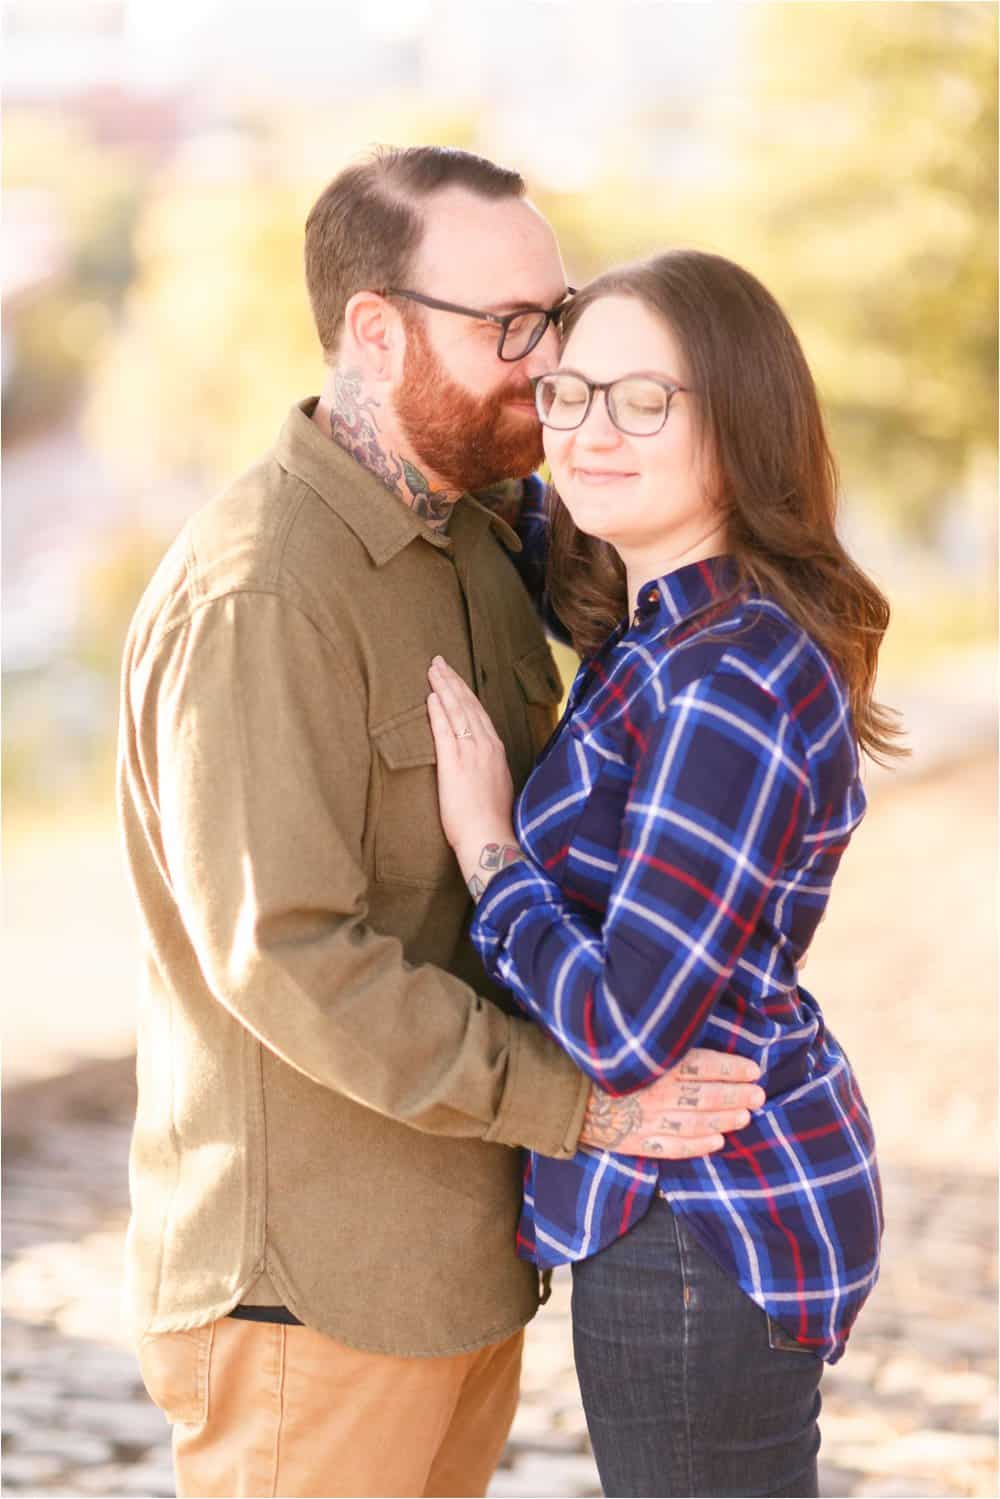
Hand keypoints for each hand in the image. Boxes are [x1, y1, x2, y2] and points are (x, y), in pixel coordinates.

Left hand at [427, 656, 516, 882]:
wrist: (489, 837)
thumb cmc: (490, 820)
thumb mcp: (495, 785)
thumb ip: (487, 767)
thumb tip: (477, 761)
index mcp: (497, 750)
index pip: (479, 712)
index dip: (465, 692)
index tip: (455, 677)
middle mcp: (486, 746)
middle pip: (468, 705)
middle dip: (453, 681)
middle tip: (439, 661)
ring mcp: (471, 753)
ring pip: (458, 711)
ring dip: (445, 687)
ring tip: (433, 670)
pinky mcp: (454, 764)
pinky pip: (445, 731)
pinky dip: (438, 711)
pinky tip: (431, 696)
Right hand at [578, 1048, 765, 1158]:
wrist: (558, 1093)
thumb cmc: (593, 1060)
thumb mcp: (626, 1042)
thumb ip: (659, 1042)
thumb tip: (688, 1030)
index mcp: (657, 1064)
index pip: (706, 1065)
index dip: (734, 1069)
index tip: (754, 1069)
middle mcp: (659, 1093)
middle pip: (709, 1096)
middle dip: (738, 1095)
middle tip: (759, 1095)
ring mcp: (650, 1122)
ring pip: (698, 1123)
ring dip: (725, 1120)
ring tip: (745, 1116)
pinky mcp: (638, 1143)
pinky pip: (675, 1148)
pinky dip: (699, 1145)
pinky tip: (717, 1142)